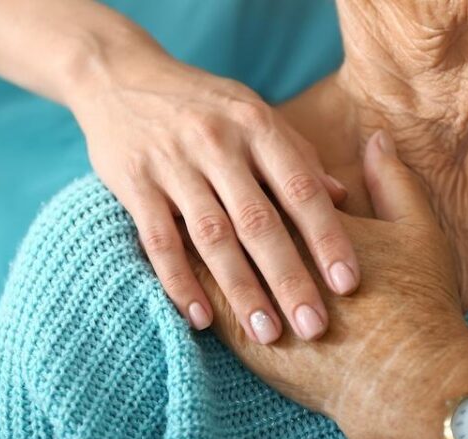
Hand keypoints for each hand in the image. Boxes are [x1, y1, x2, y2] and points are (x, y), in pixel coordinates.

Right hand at [69, 48, 358, 343]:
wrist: (119, 76)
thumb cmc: (202, 102)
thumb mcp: (254, 112)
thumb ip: (297, 154)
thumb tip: (343, 198)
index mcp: (255, 124)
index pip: (300, 188)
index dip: (326, 237)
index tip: (348, 284)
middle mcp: (216, 142)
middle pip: (259, 221)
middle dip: (289, 278)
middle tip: (314, 327)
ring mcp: (171, 163)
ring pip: (211, 237)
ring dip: (240, 290)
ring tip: (266, 335)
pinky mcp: (133, 183)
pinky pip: (158, 241)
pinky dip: (180, 282)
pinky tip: (201, 319)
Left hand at [194, 131, 467, 438]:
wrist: (410, 380)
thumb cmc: (418, 302)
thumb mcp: (418, 232)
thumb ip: (392, 182)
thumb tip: (378, 142)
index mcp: (310, 210)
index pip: (268, 181)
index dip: (251, 172)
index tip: (230, 159)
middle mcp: (274, 244)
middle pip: (233, 212)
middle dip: (215, 200)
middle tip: (203, 192)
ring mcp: (251, 290)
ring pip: (206, 251)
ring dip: (192, 239)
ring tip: (176, 229)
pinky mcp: (240, 337)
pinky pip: (200, 304)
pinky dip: (184, 291)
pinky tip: (178, 286)